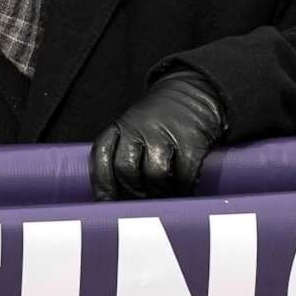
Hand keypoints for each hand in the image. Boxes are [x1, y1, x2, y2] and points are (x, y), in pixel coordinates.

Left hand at [88, 70, 229, 200]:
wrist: (194, 89)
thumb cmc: (160, 121)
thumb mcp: (134, 128)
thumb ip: (124, 156)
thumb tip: (118, 201)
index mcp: (120, 127)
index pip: (101, 156)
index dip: (101, 184)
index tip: (106, 205)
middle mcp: (139, 128)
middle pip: (126, 168)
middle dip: (132, 193)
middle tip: (141, 205)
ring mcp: (166, 133)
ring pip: (154, 174)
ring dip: (158, 194)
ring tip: (163, 200)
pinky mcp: (192, 141)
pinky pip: (184, 175)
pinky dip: (183, 190)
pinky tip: (183, 194)